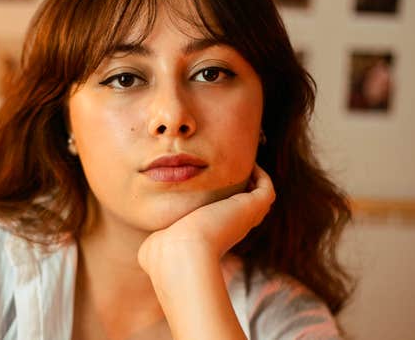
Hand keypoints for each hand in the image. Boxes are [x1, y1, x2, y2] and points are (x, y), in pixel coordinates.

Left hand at [138, 164, 275, 274]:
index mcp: (211, 237)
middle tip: (229, 168)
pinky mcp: (252, 208)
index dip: (217, 204)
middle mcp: (231, 229)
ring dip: (252, 180)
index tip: (207, 185)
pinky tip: (246, 162)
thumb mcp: (154, 246)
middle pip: (244, 209)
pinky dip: (260, 175)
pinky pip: (266, 189)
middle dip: (238, 189)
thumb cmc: (163, 254)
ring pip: (259, 200)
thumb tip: (148, 244)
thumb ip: (155, 241)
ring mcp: (244, 220)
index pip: (221, 219)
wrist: (180, 253)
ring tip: (240, 161)